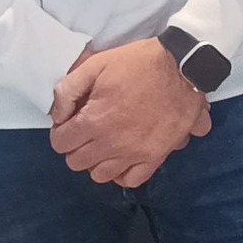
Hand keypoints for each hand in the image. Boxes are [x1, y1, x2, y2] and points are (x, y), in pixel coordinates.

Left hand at [49, 39, 210, 186]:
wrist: (184, 66)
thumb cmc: (139, 63)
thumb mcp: (96, 64)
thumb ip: (67, 90)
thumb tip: (58, 115)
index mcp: (94, 120)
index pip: (60, 142)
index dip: (61, 130)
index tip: (71, 121)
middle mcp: (111, 143)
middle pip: (76, 162)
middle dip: (76, 146)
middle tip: (87, 130)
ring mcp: (135, 153)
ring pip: (100, 175)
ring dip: (97, 161)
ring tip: (105, 144)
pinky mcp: (156, 156)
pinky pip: (131, 180)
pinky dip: (123, 173)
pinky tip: (123, 159)